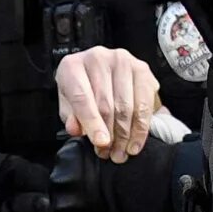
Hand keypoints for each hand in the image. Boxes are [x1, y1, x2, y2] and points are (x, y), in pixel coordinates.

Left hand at [55, 46, 160, 161]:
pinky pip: (144, 101)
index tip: (100, 143)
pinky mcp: (141, 68)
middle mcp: (97, 58)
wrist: (96, 69)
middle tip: (111, 153)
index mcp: (72, 66)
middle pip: (107, 103)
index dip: (92, 122)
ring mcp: (121, 61)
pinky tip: (136, 141)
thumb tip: (77, 130)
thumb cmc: (81, 88)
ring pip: (127, 104)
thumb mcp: (67, 102)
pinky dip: (141, 125)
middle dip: (111, 134)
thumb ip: (70, 117)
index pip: (82, 97)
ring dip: (126, 133)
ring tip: (123, 151)